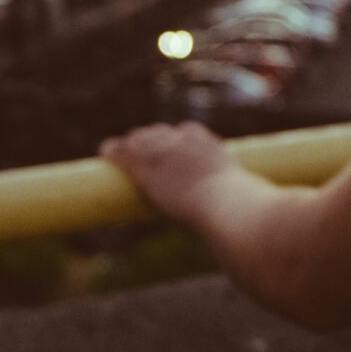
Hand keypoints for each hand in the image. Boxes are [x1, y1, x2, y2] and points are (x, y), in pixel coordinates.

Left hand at [100, 120, 237, 223]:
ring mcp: (165, 153)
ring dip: (131, 144)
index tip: (174, 146)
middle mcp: (186, 142)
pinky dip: (114, 152)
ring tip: (120, 150)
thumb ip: (238, 199)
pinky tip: (104, 152)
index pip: (189, 131)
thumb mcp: (242, 196)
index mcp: (210, 147)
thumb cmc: (239, 208)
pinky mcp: (147, 168)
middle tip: (144, 151)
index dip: (177, 138)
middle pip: (162, 132)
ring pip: (140, 140)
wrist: (224, 204)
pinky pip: (125, 154)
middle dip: (152, 138)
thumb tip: (245, 220)